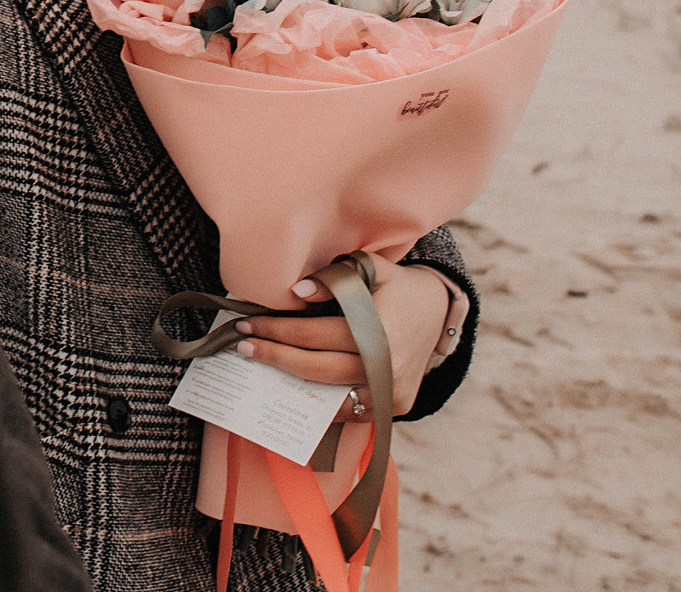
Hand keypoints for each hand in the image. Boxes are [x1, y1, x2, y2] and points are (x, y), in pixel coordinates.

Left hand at [231, 262, 456, 418]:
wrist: (438, 313)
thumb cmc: (396, 287)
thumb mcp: (371, 269)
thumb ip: (335, 279)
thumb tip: (297, 292)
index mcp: (379, 329)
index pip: (313, 333)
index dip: (276, 329)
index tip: (245, 324)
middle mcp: (386, 366)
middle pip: (314, 367)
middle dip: (273, 356)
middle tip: (242, 346)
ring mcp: (392, 392)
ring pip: (328, 395)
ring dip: (290, 383)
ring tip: (259, 369)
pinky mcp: (396, 407)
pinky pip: (349, 412)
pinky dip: (320, 403)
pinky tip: (292, 388)